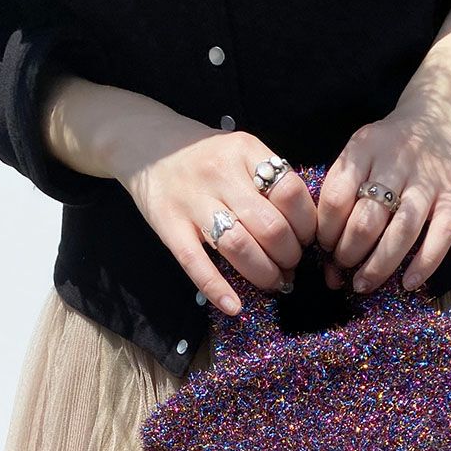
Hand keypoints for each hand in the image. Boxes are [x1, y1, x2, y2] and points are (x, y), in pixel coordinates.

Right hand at [110, 111, 317, 315]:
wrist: (144, 143)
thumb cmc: (203, 155)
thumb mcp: (240, 151)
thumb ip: (268, 180)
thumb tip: (305, 227)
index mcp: (245, 151)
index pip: (291, 193)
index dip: (306, 225)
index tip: (306, 240)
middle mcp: (220, 174)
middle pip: (270, 226)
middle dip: (289, 256)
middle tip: (289, 266)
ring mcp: (192, 201)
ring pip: (239, 247)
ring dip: (263, 274)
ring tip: (272, 282)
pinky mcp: (169, 226)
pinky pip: (196, 264)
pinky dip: (218, 289)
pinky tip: (234, 307)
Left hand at [315, 95, 450, 294]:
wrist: (442, 117)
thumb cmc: (390, 148)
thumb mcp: (360, 153)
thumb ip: (342, 192)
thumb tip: (324, 251)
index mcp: (365, 148)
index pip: (337, 198)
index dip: (326, 231)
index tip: (325, 248)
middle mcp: (398, 162)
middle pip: (367, 219)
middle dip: (348, 253)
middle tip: (342, 268)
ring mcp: (430, 180)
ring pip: (402, 231)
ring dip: (379, 265)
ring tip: (363, 283)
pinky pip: (442, 235)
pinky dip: (425, 264)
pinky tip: (408, 284)